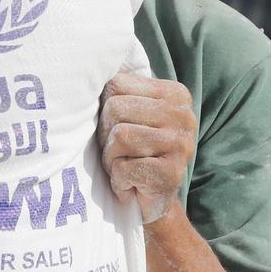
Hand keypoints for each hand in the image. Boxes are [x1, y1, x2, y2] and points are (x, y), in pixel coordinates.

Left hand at [98, 74, 195, 223]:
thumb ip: (119, 93)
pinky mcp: (172, 174)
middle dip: (107, 137)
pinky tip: (132, 184)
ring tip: (126, 168)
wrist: (153, 203)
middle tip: (121, 154)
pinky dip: (118, 181)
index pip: (116, 85)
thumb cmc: (134, 154)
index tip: (120, 129)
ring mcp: (181, 144)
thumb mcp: (131, 116)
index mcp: (174, 94)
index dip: (105, 111)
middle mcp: (183, 115)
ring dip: (111, 159)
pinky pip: (123, 168)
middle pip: (115, 109)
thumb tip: (87, 68)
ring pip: (119, 137)